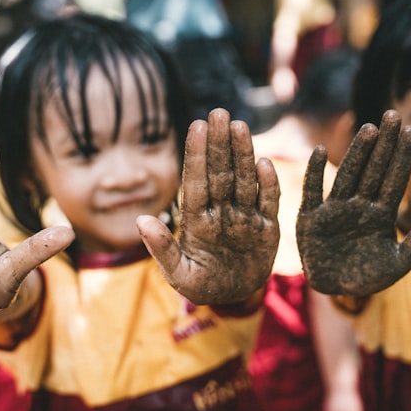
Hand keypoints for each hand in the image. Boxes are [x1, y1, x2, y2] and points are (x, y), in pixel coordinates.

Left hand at [138, 108, 279, 304]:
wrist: (234, 298)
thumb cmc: (201, 285)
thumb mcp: (179, 274)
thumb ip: (163, 249)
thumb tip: (141, 221)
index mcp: (197, 220)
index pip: (196, 181)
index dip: (196, 154)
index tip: (196, 126)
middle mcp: (221, 211)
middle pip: (221, 173)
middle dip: (219, 143)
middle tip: (219, 112)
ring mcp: (245, 217)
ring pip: (244, 181)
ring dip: (243, 154)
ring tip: (239, 126)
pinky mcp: (267, 228)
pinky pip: (268, 203)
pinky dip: (268, 185)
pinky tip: (264, 163)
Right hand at [296, 110, 410, 295]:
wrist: (335, 291)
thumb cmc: (367, 277)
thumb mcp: (398, 265)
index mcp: (381, 214)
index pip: (395, 179)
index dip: (403, 156)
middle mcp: (359, 205)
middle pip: (374, 169)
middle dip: (384, 143)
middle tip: (394, 114)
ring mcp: (335, 210)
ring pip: (348, 175)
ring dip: (358, 152)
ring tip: (369, 129)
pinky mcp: (311, 219)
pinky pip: (312, 192)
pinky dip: (314, 173)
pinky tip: (318, 152)